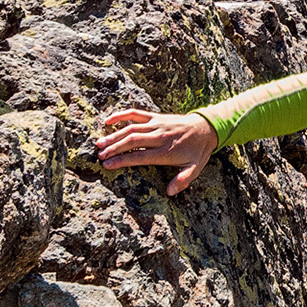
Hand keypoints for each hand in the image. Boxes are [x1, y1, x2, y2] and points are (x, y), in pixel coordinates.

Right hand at [95, 109, 218, 194]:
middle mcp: (160, 136)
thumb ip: (183, 180)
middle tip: (99, 155)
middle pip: (132, 141)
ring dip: (114, 135)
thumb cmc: (198, 151)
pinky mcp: (155, 117)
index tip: (108, 165)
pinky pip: (136, 114)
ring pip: (131, 128)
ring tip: (99, 144)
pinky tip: (108, 121)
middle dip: (114, 148)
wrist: (206, 128)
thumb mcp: (195, 168)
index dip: (122, 160)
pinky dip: (121, 115)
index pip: (140, 156)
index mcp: (166, 151)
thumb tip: (169, 192)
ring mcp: (157, 124)